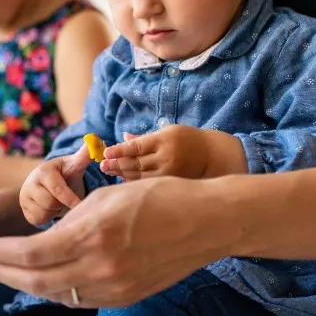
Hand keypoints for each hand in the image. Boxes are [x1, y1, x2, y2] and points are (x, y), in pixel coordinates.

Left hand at [0, 177, 234, 307]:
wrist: (206, 223)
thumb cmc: (156, 198)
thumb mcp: (103, 197)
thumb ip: (67, 220)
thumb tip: (39, 239)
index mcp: (92, 236)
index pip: (28, 254)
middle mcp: (101, 268)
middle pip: (33, 280)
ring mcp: (114, 288)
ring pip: (53, 293)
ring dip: (21, 281)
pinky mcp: (124, 297)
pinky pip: (78, 298)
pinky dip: (51, 287)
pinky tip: (36, 276)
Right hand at [19, 149, 90, 225]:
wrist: (48, 183)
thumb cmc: (65, 174)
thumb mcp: (74, 164)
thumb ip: (84, 154)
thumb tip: (95, 138)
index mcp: (43, 171)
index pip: (57, 189)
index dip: (70, 199)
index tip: (80, 205)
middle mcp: (30, 182)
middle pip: (50, 204)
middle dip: (61, 204)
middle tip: (64, 198)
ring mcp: (24, 196)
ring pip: (43, 214)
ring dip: (54, 212)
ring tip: (57, 202)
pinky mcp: (23, 209)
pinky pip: (37, 220)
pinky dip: (47, 218)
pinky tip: (50, 209)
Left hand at [100, 126, 246, 180]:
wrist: (212, 155)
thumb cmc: (187, 139)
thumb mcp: (167, 132)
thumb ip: (145, 138)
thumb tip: (124, 138)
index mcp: (163, 140)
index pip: (136, 146)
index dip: (119, 150)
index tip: (106, 152)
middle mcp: (166, 157)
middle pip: (135, 162)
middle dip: (117, 164)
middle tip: (102, 165)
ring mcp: (169, 172)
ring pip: (140, 175)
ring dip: (122, 173)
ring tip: (109, 171)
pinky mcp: (172, 182)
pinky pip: (148, 183)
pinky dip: (135, 181)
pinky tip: (124, 178)